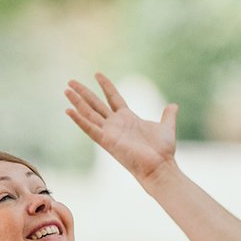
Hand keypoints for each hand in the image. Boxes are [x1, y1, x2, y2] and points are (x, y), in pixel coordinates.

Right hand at [64, 72, 179, 182]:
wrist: (160, 166)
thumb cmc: (163, 150)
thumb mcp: (166, 127)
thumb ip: (168, 115)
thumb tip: (173, 105)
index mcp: (128, 118)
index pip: (113, 98)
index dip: (105, 86)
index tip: (97, 74)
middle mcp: (116, 124)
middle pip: (95, 104)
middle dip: (83, 92)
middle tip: (70, 81)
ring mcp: (110, 132)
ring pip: (89, 113)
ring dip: (77, 102)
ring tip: (66, 90)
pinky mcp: (107, 141)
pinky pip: (90, 129)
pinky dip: (79, 120)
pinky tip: (68, 110)